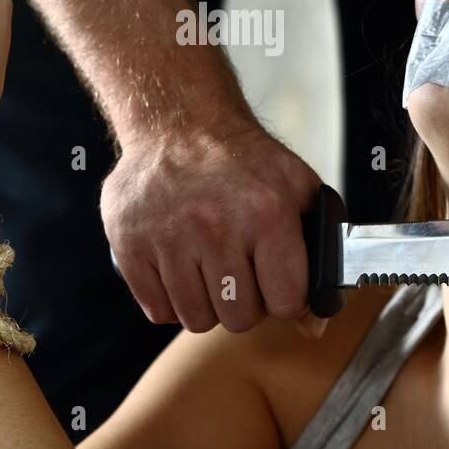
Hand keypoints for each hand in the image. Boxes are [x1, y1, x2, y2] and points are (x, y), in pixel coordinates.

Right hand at [102, 117, 327, 336]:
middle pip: (238, 319)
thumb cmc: (243, 160)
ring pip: (195, 319)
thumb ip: (319, 255)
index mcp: (267, 212)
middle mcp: (216, 225)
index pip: (286, 303)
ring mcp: (167, 234)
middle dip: (243, 302)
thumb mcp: (298, 189)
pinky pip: (156, 310)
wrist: (179, 121)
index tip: (274, 279)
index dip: (284, 297)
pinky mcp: (129, 241)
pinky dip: (169, 298)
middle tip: (238, 270)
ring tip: (207, 264)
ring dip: (205, 302)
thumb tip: (312, 326)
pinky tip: (178, 265)